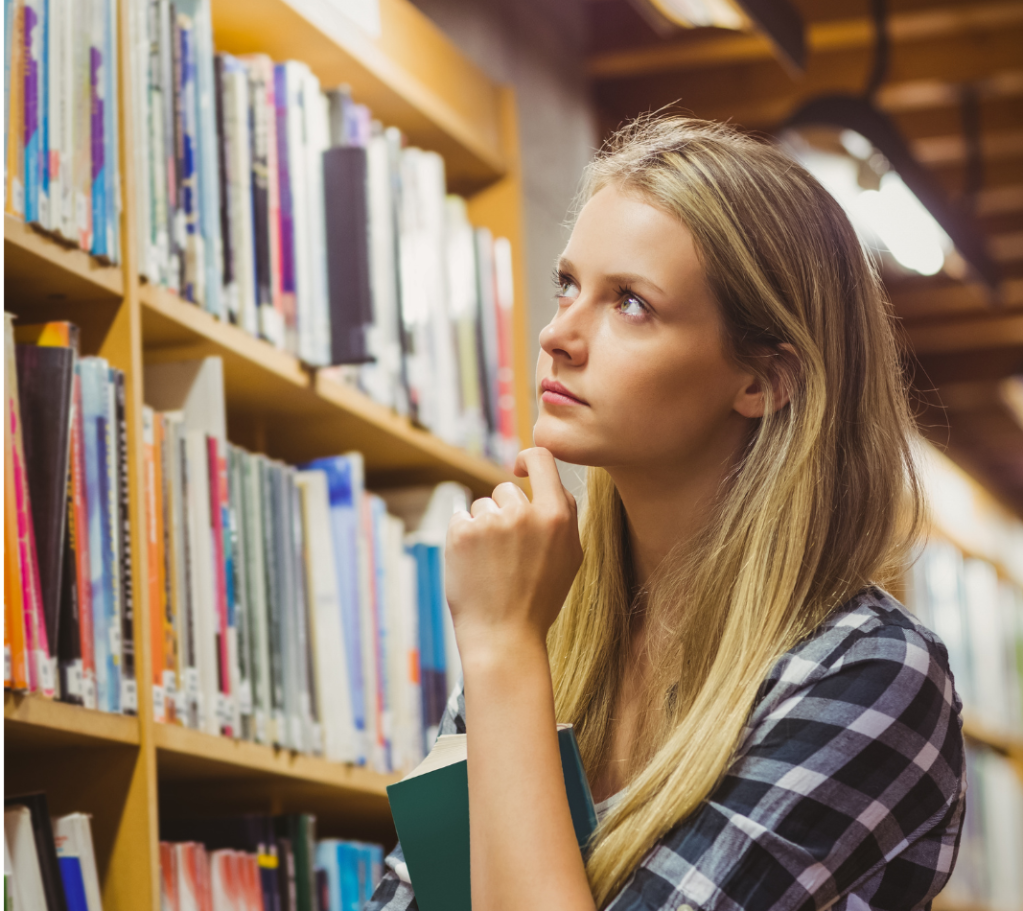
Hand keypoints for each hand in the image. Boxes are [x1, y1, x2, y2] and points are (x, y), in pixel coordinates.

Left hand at [445, 448, 582, 661]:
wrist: (503, 636)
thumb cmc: (539, 600)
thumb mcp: (570, 559)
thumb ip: (564, 517)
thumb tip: (553, 485)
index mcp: (556, 516)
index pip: (542, 458)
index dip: (528, 459)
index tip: (519, 467)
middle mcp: (523, 513)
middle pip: (506, 489)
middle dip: (504, 512)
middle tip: (507, 553)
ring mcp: (490, 522)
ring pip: (482, 507)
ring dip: (483, 528)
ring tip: (491, 565)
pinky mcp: (461, 532)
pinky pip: (460, 519)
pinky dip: (463, 539)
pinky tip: (472, 566)